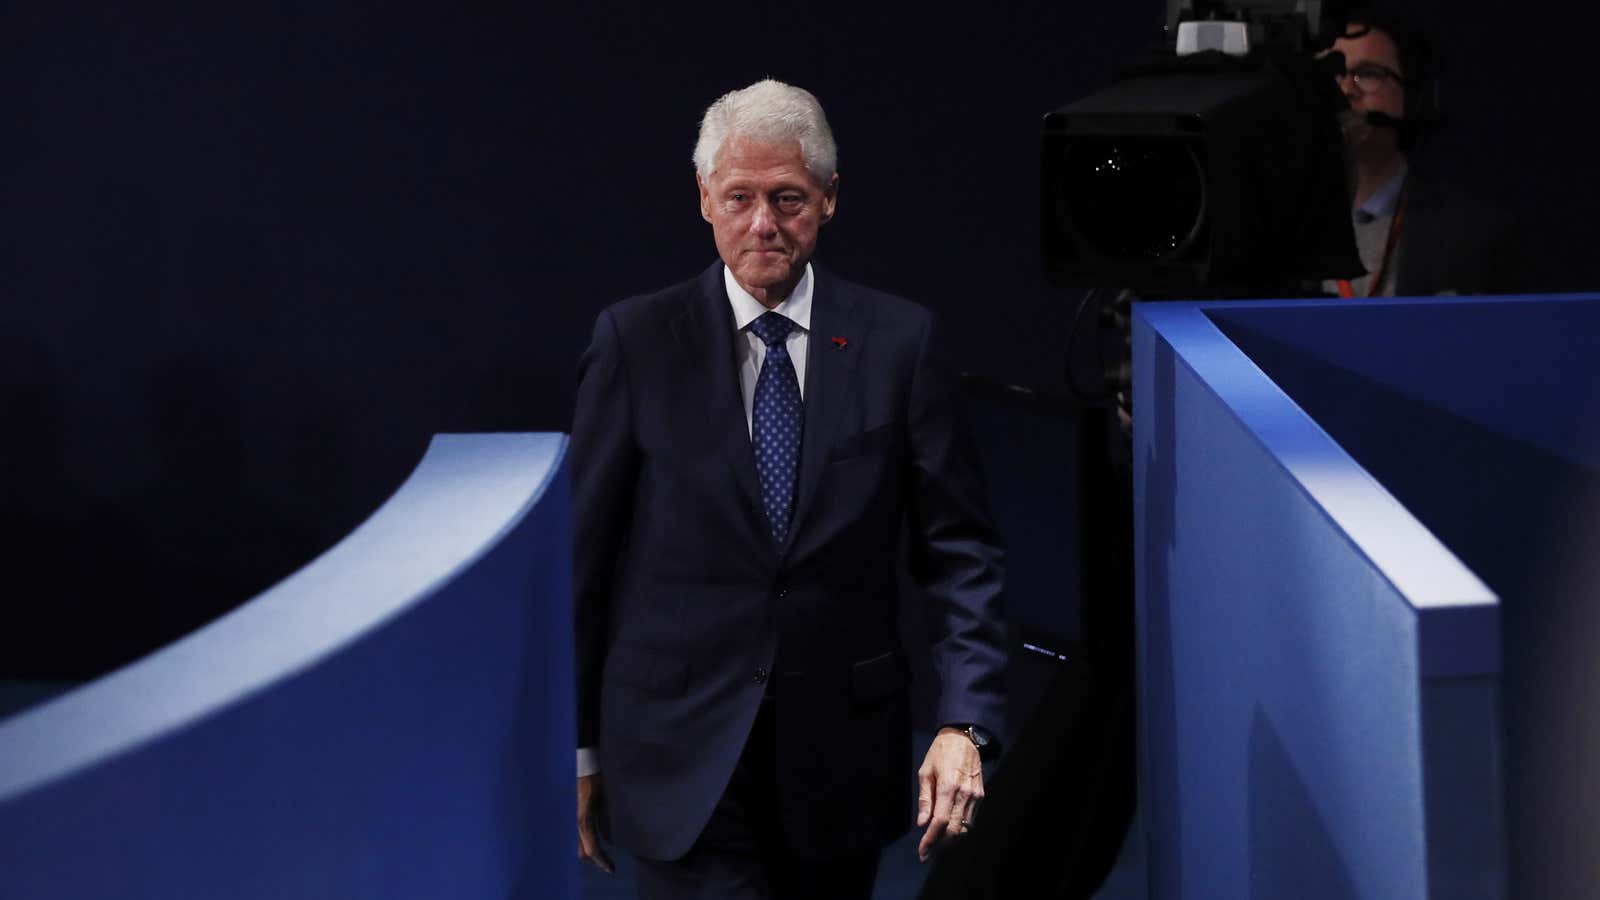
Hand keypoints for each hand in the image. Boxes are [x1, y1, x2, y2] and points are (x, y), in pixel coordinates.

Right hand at [577, 773, 613, 873]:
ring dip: (592, 852)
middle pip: (584, 851)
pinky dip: (589, 842)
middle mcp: (577, 823)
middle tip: (610, 865)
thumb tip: (614, 836)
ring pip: (581, 845)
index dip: (601, 862)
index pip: (591, 850)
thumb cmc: (597, 779)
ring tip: (605, 856)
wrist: (585, 765)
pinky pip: (582, 835)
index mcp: (583, 821)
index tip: (612, 870)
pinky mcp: (577, 815)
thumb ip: (606, 816)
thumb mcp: (604, 799)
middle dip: (596, 860)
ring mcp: (575, 819)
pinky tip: (600, 841)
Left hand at [915, 727, 984, 860]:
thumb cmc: (940, 753)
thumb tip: (922, 823)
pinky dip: (961, 830)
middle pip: (955, 830)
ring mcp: (975, 796)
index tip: (922, 851)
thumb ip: (925, 799)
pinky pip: (971, 820)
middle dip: (941, 846)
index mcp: (948, 786)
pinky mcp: (981, 796)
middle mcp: (964, 794)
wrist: (963, 739)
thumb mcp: (925, 772)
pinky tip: (950, 833)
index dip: (931, 840)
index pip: (940, 822)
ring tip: (937, 845)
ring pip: (965, 828)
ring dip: (951, 841)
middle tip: (928, 852)